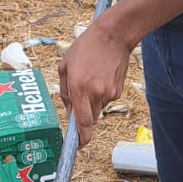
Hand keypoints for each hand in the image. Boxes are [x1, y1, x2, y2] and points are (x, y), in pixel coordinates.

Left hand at [57, 16, 132, 145]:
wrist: (113, 35)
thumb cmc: (86, 47)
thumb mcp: (65, 66)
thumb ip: (64, 92)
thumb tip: (69, 111)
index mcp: (79, 88)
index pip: (83, 122)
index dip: (81, 138)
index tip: (78, 146)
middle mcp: (95, 94)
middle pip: (90, 118)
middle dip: (83, 114)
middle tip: (80, 97)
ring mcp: (109, 93)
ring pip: (97, 109)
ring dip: (91, 101)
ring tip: (90, 78)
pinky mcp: (118, 90)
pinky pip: (105, 100)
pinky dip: (100, 94)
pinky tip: (100, 76)